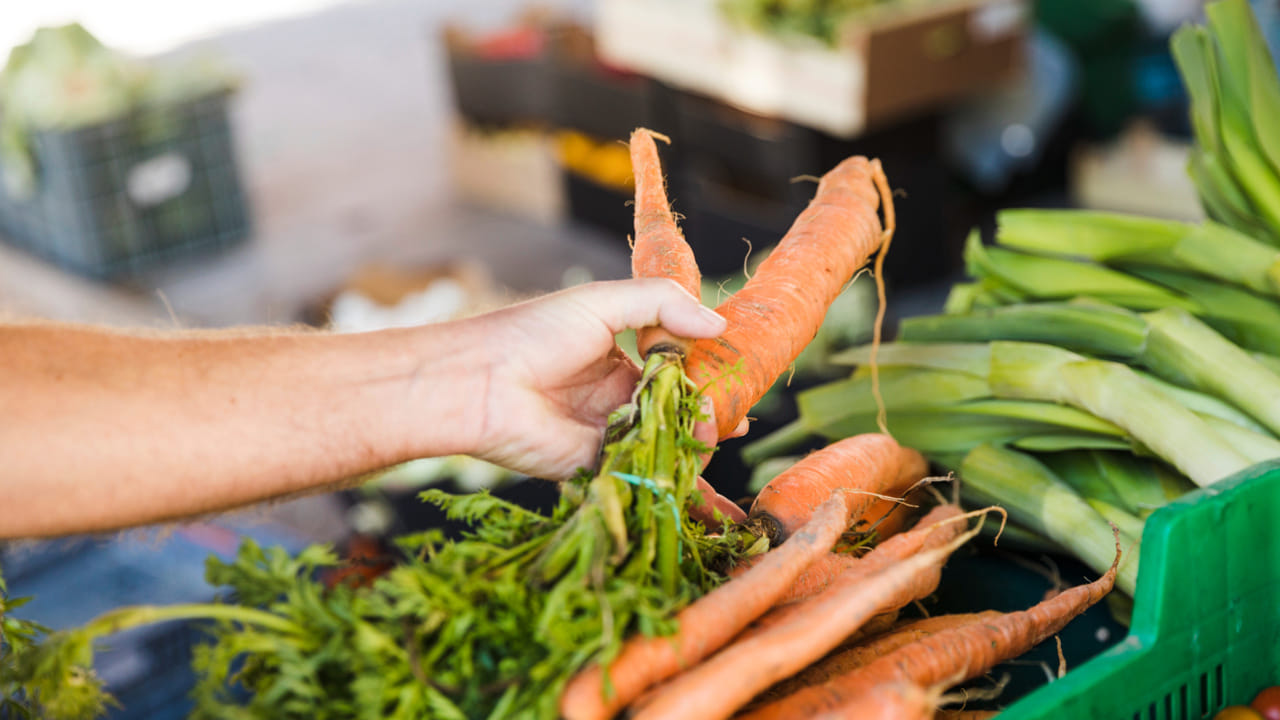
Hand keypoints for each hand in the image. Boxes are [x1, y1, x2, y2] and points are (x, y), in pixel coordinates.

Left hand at [460, 278, 743, 519]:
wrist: (479, 385)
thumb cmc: (532, 334)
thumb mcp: (601, 302)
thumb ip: (661, 305)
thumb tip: (719, 325)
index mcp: (619, 356)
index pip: (677, 366)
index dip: (708, 373)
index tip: (739, 379)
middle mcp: (617, 396)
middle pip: (677, 409)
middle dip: (709, 415)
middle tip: (733, 418)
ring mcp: (609, 434)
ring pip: (665, 445)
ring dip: (697, 448)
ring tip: (715, 439)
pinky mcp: (598, 469)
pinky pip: (644, 479)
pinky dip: (677, 492)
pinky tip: (714, 503)